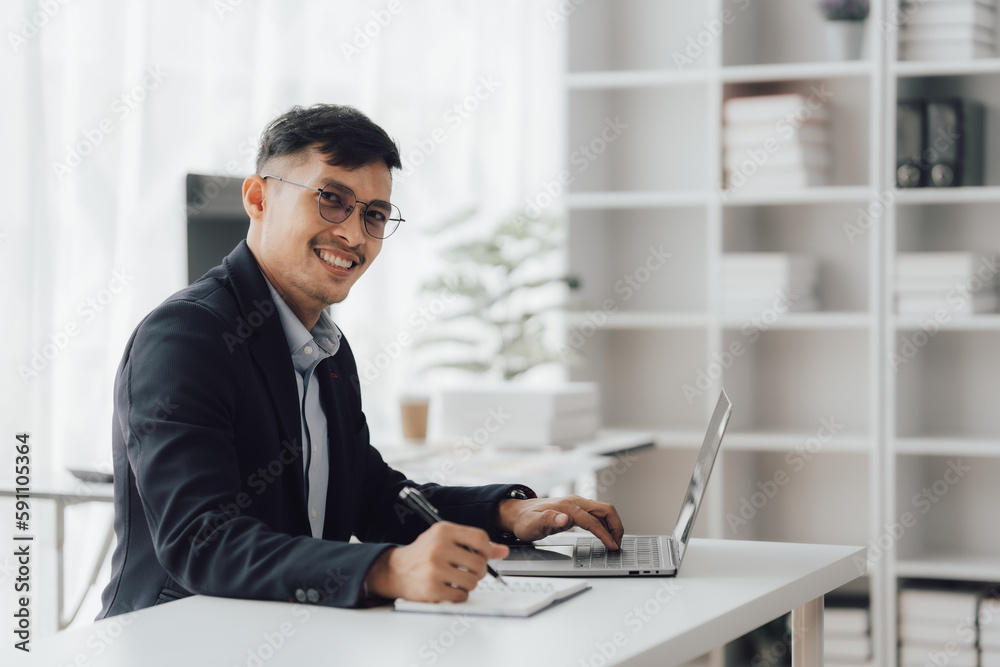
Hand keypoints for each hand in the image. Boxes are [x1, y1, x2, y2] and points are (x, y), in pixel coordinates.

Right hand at [364, 522, 508, 601]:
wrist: (395, 570)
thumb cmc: (424, 554)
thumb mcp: (446, 540)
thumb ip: (474, 544)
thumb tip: (503, 550)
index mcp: (443, 530)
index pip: (480, 538)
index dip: (487, 550)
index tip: (483, 556)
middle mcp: (439, 547)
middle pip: (479, 562)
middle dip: (478, 570)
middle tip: (468, 571)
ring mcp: (435, 568)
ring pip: (472, 581)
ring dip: (469, 584)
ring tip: (457, 580)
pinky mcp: (432, 588)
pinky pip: (461, 596)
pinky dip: (459, 595)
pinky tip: (448, 588)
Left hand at [496, 496, 623, 549]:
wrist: (518, 513)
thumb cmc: (524, 519)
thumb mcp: (532, 523)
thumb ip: (548, 519)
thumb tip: (564, 518)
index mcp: (567, 506)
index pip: (592, 520)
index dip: (605, 534)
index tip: (612, 546)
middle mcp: (574, 502)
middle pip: (605, 509)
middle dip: (616, 525)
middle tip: (618, 543)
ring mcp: (576, 505)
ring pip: (603, 511)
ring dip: (612, 525)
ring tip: (614, 541)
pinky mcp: (576, 511)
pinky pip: (596, 515)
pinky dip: (605, 524)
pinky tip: (605, 535)